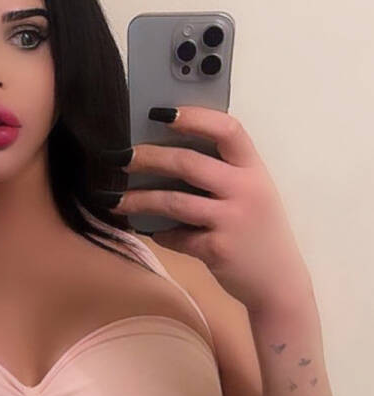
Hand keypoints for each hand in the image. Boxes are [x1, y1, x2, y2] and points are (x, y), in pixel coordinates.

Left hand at [111, 105, 313, 313]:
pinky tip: (153, 232)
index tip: (162, 113)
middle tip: (122, 158)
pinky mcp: (217, 250)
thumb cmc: (259, 233)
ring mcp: (231, 221)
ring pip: (174, 201)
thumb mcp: (254, 194)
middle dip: (149, 158)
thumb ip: (225, 174)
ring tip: (117, 199)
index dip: (195, 117)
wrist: (279, 282)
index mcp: (255, 170)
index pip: (228, 130)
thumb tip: (170, 157)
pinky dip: (161, 234)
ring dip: (140, 200)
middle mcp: (245, 191)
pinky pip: (177, 237)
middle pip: (189, 163)